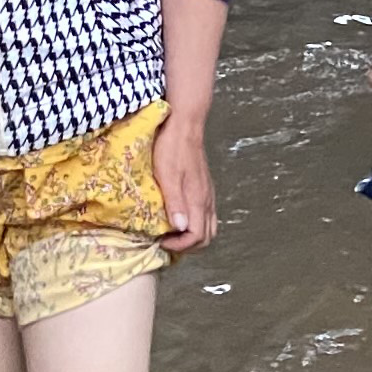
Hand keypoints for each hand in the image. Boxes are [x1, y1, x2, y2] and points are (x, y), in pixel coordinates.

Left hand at [154, 113, 216, 251]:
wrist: (185, 125)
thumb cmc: (172, 148)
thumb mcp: (167, 175)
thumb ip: (175, 203)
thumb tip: (180, 228)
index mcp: (198, 200)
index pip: (197, 237)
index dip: (180, 246)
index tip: (162, 242)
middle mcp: (207, 200)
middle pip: (207, 237)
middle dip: (188, 246)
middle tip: (167, 242)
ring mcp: (208, 194)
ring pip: (209, 227)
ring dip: (192, 237)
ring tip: (172, 234)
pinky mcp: (205, 188)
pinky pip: (207, 216)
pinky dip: (195, 225)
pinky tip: (179, 217)